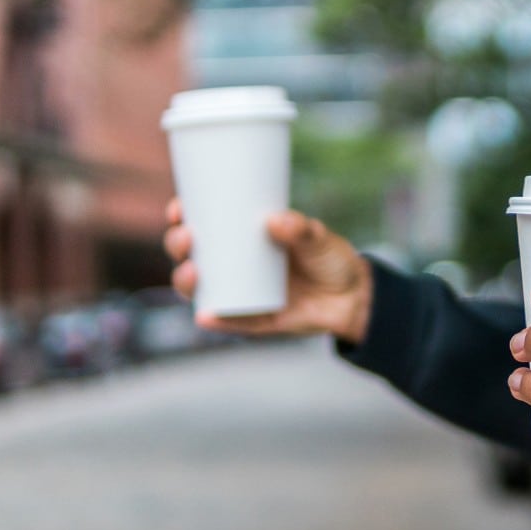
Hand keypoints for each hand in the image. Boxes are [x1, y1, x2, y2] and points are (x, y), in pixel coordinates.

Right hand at [162, 198, 373, 342]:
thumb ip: (302, 229)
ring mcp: (239, 294)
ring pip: (199, 290)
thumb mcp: (319, 238)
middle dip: (178, 244)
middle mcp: (232, 266)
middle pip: (190, 255)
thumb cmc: (330, 259)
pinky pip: (227, 322)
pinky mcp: (252, 320)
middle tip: (188, 237)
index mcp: (241, 238)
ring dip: (186, 282)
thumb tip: (276, 220)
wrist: (352, 298)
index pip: (202, 224)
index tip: (179, 207)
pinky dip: (213, 320)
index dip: (182, 216)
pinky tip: (204, 315)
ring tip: (194, 271)